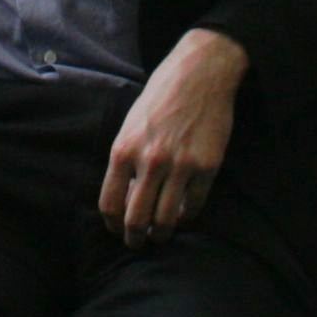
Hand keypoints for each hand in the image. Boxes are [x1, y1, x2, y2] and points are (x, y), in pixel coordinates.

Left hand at [101, 29, 247, 246]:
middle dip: (134, 237)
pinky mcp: (207, 166)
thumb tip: (127, 195)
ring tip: (160, 235)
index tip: (116, 230)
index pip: (110, 203)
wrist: (199, 73)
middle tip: (137, 243)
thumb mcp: (131, 124)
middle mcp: (149, 161)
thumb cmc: (161, 96)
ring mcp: (180, 165)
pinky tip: (183, 215)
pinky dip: (187, 216)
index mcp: (124, 149)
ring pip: (166, 219)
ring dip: (161, 233)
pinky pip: (195, 205)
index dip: (112, 224)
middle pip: (136, 218)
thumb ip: (127, 159)